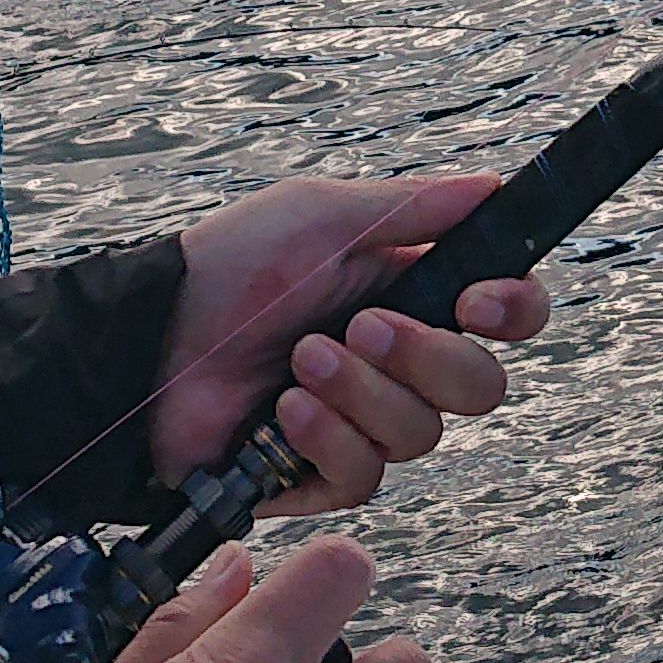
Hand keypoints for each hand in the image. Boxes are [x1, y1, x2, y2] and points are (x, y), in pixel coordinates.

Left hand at [154, 173, 553, 508]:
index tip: (478, 302)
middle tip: (360, 326)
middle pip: (480, 386)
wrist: (151, 338)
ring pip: (422, 434)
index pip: (507, 316)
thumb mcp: (322, 217)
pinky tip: (283, 409)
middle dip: (426, 356)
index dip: (512, 313)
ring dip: (361, 393)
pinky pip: (365, 476)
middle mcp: (401, 364)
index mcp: (413, 295)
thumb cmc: (230, 269)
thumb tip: (491, 187)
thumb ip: (412, 208)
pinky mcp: (322, 473)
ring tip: (299, 361)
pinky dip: (326, 436)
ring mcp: (364, 422)